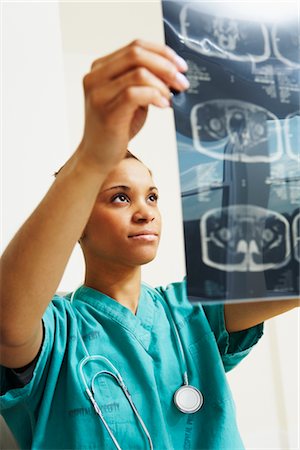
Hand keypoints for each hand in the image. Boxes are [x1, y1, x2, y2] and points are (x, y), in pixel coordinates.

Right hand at [77, 39, 188, 173]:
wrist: (98, 156)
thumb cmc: (115, 129)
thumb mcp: (130, 98)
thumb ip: (143, 81)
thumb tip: (172, 72)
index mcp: (101, 69)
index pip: (135, 47)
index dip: (162, 53)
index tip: (180, 65)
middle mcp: (96, 77)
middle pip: (136, 55)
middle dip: (166, 66)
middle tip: (181, 81)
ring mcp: (99, 94)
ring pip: (138, 73)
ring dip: (162, 84)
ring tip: (171, 97)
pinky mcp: (107, 111)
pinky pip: (135, 94)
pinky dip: (154, 96)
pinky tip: (163, 105)